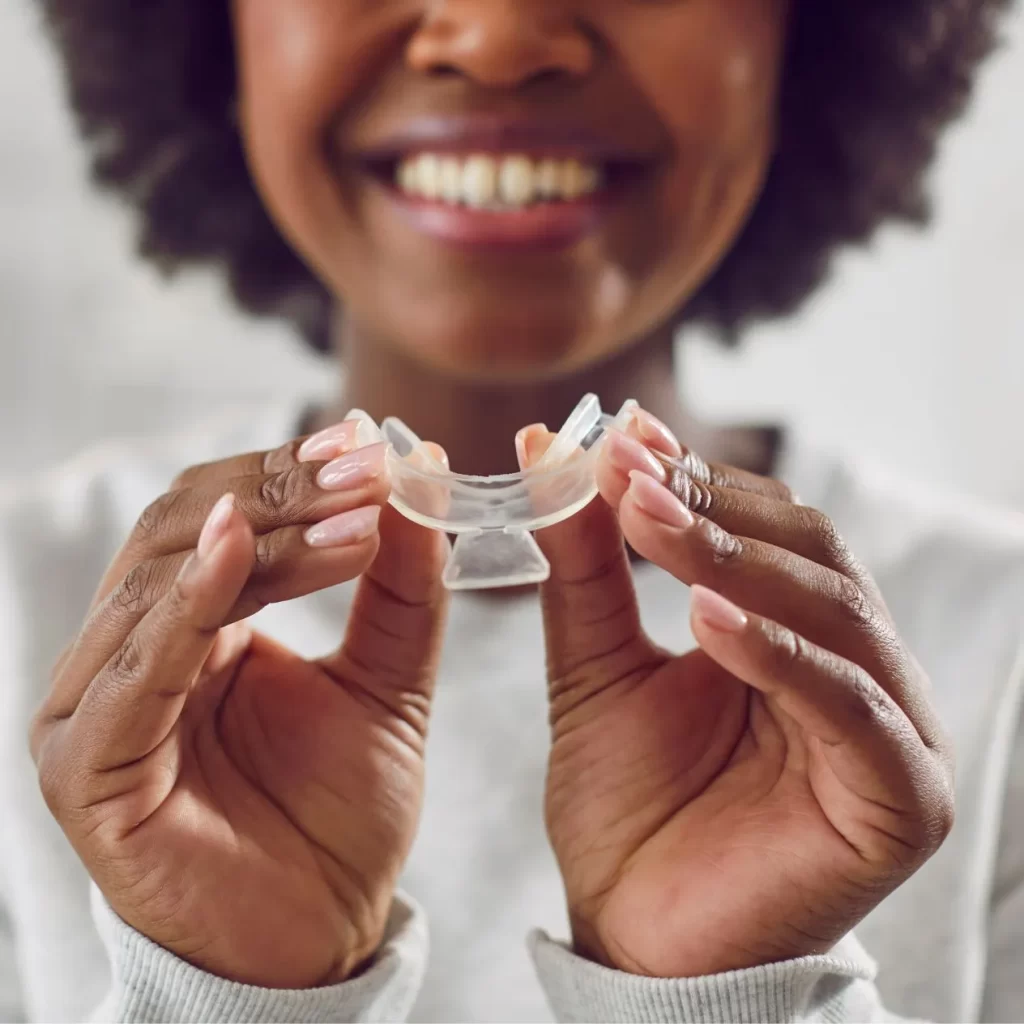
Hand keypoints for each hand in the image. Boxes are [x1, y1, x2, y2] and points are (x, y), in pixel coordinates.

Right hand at [31, 424, 448, 987]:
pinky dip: (187, 603)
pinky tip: (239, 551)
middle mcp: (132, 654)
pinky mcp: (88, 770)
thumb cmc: (338, 815)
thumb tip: (414, 476)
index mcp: (190, 628)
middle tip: (365, 461)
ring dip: (259, 533)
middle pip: (181, 529)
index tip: (371, 439)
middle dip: (278, 488)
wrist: (321, 935)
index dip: (289, 470)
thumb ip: (400, 591)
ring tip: (353, 508)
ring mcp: (99, 708)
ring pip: (161, 581)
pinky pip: (135, 671)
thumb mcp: (386, 684)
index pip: (221, 515)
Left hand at [519, 413, 952, 978]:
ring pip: (834, 609)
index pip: (767, 526)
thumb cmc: (627, 806)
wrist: (636, 937)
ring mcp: (890, 728)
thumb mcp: (596, 665)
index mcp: (794, 634)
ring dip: (737, 558)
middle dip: (714, 505)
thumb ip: (586, 565)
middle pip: (810, 550)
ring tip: (651, 520)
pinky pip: (850, 704)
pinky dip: (780, 654)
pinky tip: (705, 619)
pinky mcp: (902, 796)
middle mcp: (855, 668)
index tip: (619, 436)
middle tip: (629, 468)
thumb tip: (555, 447)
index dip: (697, 477)